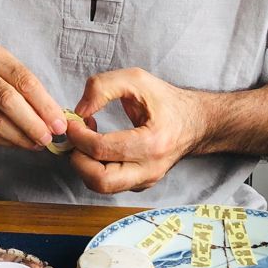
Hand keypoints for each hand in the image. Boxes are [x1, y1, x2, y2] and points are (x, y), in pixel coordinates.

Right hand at [0, 44, 65, 149]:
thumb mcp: (1, 66)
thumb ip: (25, 86)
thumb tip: (53, 116)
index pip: (24, 81)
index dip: (45, 105)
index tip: (60, 123)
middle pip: (8, 102)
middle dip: (33, 124)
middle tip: (49, 138)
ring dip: (21, 137)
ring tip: (38, 143)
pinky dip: (6, 142)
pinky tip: (19, 143)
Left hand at [65, 67, 208, 192]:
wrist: (195, 122)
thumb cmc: (166, 101)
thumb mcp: (136, 80)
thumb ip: (103, 87)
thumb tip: (79, 111)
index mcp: (152, 142)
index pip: (101, 149)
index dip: (78, 136)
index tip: (72, 121)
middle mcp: (150, 168)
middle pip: (100, 180)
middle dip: (77, 159)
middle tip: (75, 137)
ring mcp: (146, 180)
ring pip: (102, 187)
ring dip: (84, 165)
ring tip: (87, 141)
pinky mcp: (140, 184)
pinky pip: (109, 184)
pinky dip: (95, 168)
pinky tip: (99, 148)